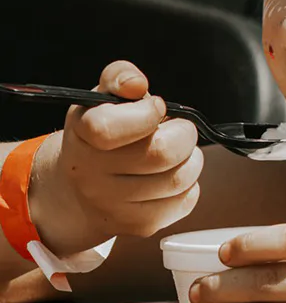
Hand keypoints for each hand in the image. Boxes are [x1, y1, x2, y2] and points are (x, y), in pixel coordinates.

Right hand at [33, 61, 202, 254]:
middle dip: (184, 134)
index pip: (110, 128)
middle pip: (161, 154)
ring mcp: (113, 205)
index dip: (147, 113)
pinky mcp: (138, 226)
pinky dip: (190, 185)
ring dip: (192, 158)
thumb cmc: (101, 134)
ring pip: (180, 178)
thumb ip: (120, 76)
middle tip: (177, 129)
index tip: (156, 108)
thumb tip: (136, 84)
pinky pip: (186, 201)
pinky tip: (172, 175)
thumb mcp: (102, 97)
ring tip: (177, 152)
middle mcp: (91, 175)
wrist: (78, 187)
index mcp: (82, 136)